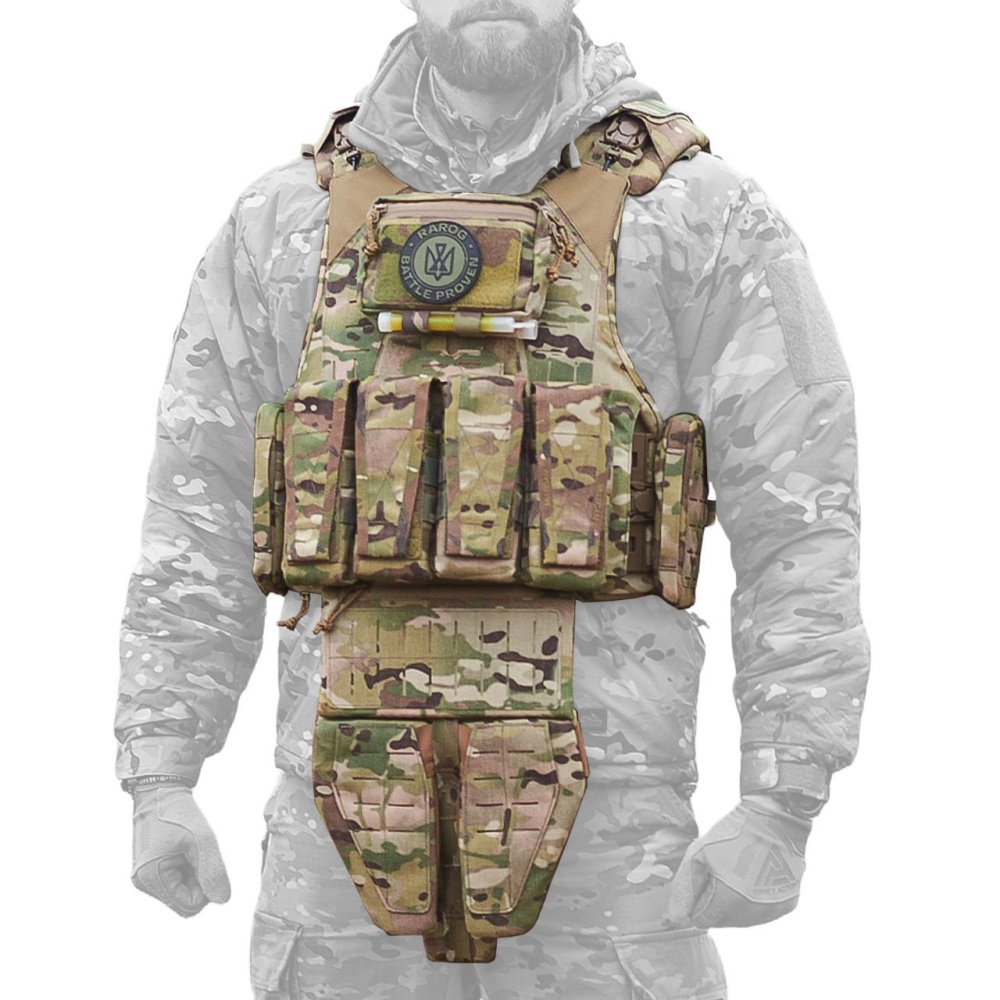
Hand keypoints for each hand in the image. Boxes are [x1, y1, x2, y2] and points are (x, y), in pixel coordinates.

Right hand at [130, 785, 230, 916]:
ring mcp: (144, 876)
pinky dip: (186, 868)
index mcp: (151, 878)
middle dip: (199, 882)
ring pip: (181, 891)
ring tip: (191, 848)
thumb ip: (213, 872)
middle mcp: (143, 882)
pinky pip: (174, 881)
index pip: (188, 906)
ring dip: (193, 874)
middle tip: (200, 853)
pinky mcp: (149, 869)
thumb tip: (223, 900)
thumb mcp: (203, 841)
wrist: (160, 791)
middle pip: (184, 901)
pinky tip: (185, 849)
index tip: (209, 863)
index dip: (206, 891)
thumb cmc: (180, 814)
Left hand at [666, 795, 810, 928]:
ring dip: (735, 903)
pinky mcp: (786, 905)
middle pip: (721, 921)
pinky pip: (762, 912)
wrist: (774, 821)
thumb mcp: (698, 855)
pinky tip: (756, 876)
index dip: (697, 900)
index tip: (703, 880)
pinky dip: (755, 900)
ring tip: (739, 872)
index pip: (701, 919)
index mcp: (727, 901)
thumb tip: (675, 918)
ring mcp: (771, 911)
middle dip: (715, 902)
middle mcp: (751, 913)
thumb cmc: (731, 835)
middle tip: (720, 872)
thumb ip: (684, 889)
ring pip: (742, 919)